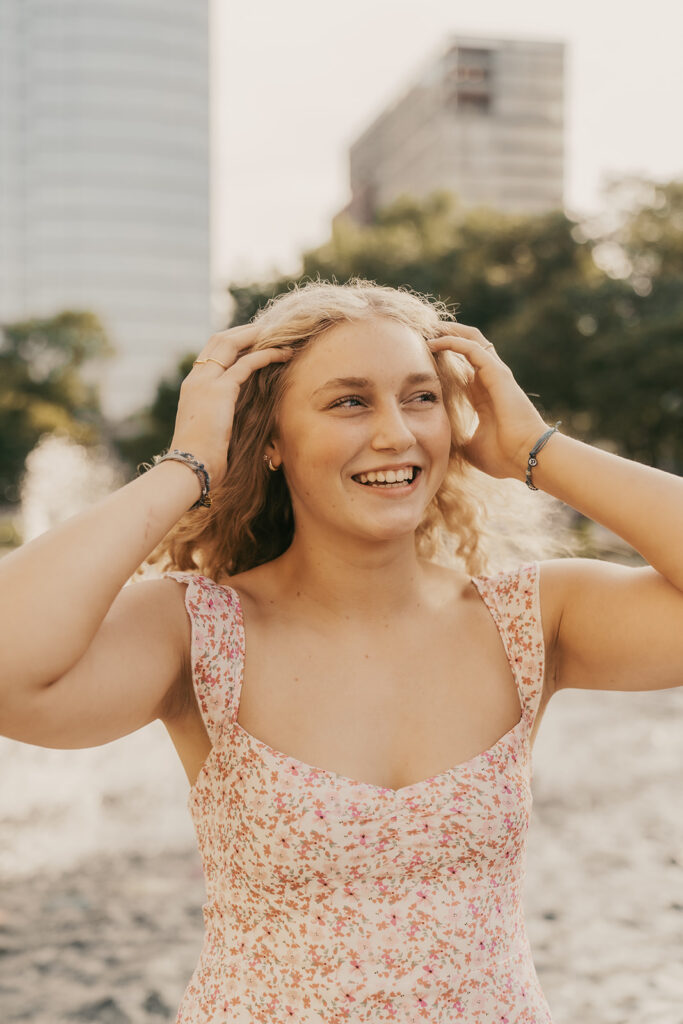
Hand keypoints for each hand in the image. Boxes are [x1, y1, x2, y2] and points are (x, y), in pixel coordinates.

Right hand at [170, 325, 291, 487]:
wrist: (189, 467)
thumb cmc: (200, 459)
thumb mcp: (208, 431)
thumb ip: (218, 417)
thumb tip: (233, 422)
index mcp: (191, 387)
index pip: (211, 353)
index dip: (232, 342)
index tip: (253, 340)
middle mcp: (196, 379)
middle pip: (220, 340)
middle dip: (245, 331)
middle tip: (269, 329)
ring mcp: (205, 382)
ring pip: (231, 344)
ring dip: (257, 337)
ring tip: (280, 336)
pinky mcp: (220, 391)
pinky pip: (247, 364)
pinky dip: (267, 355)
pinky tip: (283, 354)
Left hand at [427, 324, 547, 479]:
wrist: (526, 457)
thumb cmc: (503, 456)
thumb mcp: (471, 446)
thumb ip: (458, 437)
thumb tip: (440, 445)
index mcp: (483, 394)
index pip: (462, 365)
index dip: (443, 355)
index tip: (420, 352)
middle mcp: (490, 379)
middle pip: (467, 345)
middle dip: (446, 335)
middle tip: (422, 330)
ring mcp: (495, 374)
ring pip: (471, 339)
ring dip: (448, 331)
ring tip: (426, 327)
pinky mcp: (497, 373)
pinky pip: (472, 348)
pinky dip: (452, 341)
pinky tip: (433, 342)